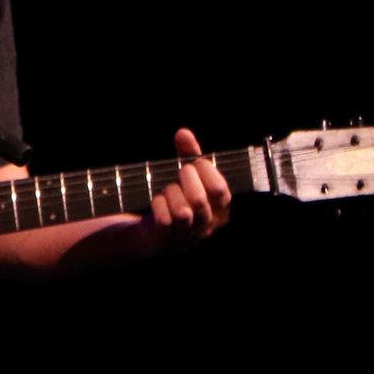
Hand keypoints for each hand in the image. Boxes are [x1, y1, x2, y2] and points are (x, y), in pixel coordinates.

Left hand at [147, 128, 232, 248]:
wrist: (152, 231)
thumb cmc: (177, 199)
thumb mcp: (187, 176)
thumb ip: (188, 154)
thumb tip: (183, 133)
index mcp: (220, 211)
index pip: (219, 191)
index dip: (205, 171)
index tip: (193, 162)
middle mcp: (207, 226)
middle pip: (200, 200)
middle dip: (186, 179)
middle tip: (180, 172)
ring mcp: (188, 236)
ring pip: (183, 212)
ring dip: (172, 193)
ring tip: (168, 189)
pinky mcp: (167, 240)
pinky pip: (164, 220)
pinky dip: (158, 206)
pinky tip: (158, 201)